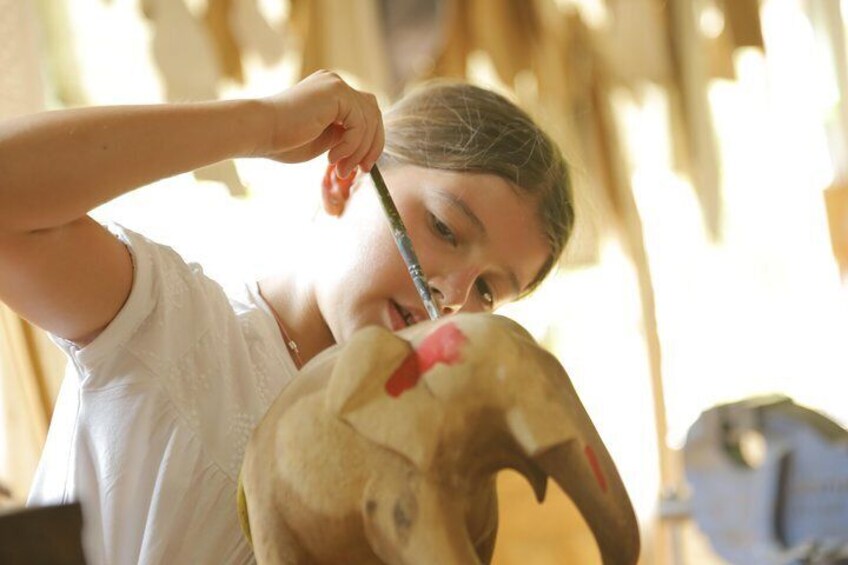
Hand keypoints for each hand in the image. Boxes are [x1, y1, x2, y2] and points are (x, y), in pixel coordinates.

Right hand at [257, 70, 383, 177]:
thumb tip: (367, 148)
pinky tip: (332, 158)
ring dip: (359, 151)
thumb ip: (344, 137)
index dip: (370, 141)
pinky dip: (351, 145)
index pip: (365, 113)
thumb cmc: (282, 140)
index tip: (363, 167)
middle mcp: (335, 84)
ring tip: (341, 169)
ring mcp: (336, 85)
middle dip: (372, 145)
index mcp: (331, 94)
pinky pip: (359, 123)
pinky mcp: (336, 91)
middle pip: (373, 112)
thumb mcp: (323, 140)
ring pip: (369, 120)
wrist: (258, 131)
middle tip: (363, 170)